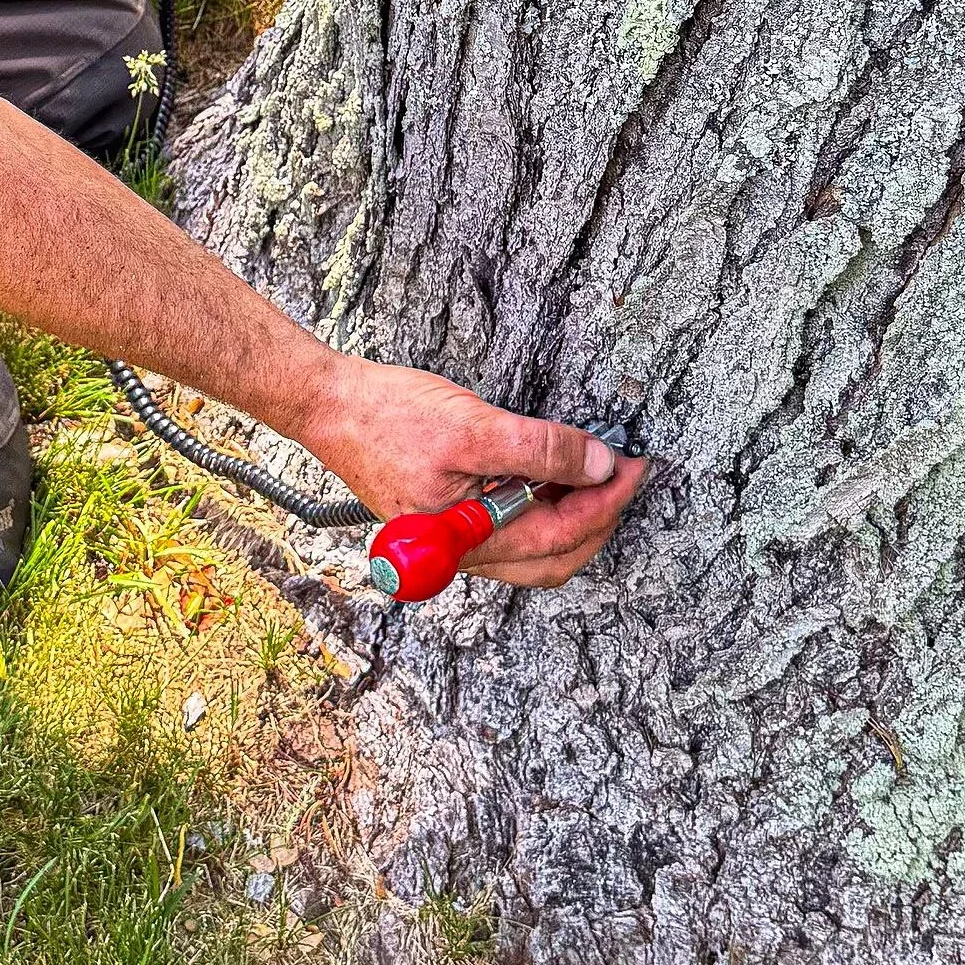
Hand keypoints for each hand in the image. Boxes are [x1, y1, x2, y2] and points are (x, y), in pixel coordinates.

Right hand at [288, 354, 647, 587]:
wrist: (331, 407)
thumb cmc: (388, 415)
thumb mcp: (474, 426)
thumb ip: (540, 450)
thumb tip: (597, 465)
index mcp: (467, 539)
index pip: (560, 536)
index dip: (605, 503)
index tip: (633, 468)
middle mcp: (464, 551)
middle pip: (553, 558)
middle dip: (599, 519)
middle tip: (625, 476)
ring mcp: (457, 538)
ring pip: (536, 547)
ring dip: (575, 515)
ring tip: (598, 473)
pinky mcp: (452, 520)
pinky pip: (512, 528)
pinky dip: (544, 506)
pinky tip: (556, 475)